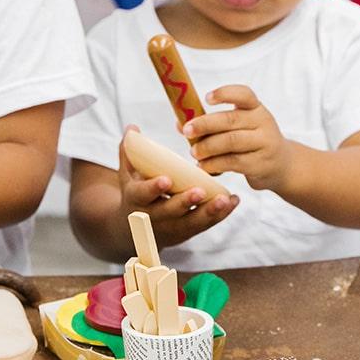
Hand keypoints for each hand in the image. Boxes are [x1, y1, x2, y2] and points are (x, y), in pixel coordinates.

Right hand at [117, 127, 237, 248]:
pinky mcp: (187, 232)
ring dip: (209, 211)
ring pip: (191, 221)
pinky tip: (233, 201)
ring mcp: (171, 227)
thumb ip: (129, 152)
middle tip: (200, 190)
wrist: (136, 230)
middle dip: (185, 201)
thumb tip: (133, 127)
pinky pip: (205, 225)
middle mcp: (153, 216)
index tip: (166, 179)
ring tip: (225, 199)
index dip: (153, 188)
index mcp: (136, 199)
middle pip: (170, 211)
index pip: (143, 194)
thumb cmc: (135, 193)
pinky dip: (220, 214)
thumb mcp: (127, 175)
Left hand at [183, 85, 291, 191]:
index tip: (206, 98)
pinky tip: (203, 166)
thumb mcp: (238, 127)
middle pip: (231, 119)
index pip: (244, 94)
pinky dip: (214, 164)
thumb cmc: (250, 141)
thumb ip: (211, 124)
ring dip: (207, 147)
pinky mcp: (261, 164)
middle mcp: (263, 122)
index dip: (224, 93)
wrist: (282, 166)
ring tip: (194, 152)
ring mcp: (264, 143)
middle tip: (186, 130)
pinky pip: (233, 162)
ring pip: (231, 142)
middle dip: (205, 124)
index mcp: (255, 108)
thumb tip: (179, 123)